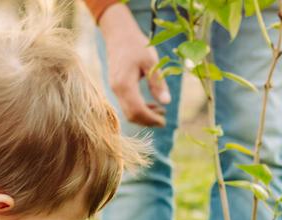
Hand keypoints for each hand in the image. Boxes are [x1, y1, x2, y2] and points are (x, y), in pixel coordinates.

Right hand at [98, 3, 170, 126]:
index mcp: (125, 84)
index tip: (164, 121)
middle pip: (131, 115)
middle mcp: (116, 90)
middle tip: (164, 119)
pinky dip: (138, 109)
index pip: (137, 110)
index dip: (151, 119)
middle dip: (147, 121)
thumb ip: (158, 83)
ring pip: (127, 112)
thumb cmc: (136, 45)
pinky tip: (151, 104)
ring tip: (160, 111)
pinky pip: (126, 105)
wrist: (119, 35)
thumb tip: (166, 102)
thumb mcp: (151, 61)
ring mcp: (114, 89)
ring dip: (144, 116)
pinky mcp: (116, 88)